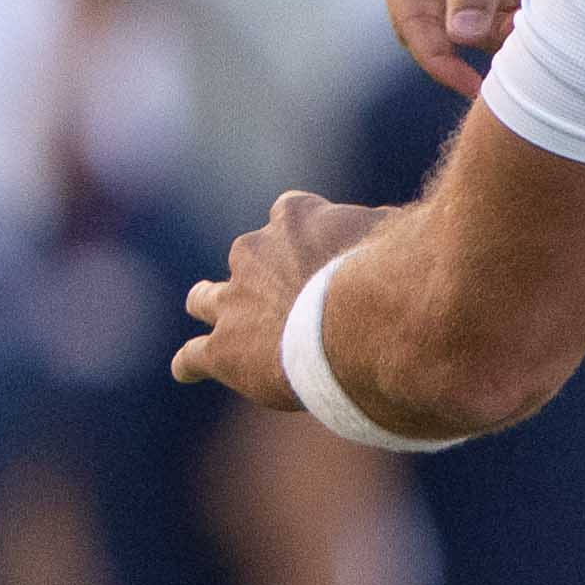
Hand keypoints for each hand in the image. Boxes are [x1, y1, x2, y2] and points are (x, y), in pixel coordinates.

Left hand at [181, 188, 392, 412]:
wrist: (362, 326)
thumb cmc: (389, 277)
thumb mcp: (398, 238)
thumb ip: (386, 233)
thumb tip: (393, 230)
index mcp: (295, 218)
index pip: (292, 213)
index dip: (307, 235)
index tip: (325, 253)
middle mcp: (254, 251)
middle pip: (248, 254)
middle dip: (262, 274)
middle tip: (289, 299)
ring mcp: (232, 301)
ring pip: (205, 298)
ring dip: (211, 304)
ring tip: (219, 317)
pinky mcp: (222, 349)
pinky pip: (193, 356)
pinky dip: (190, 364)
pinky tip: (186, 371)